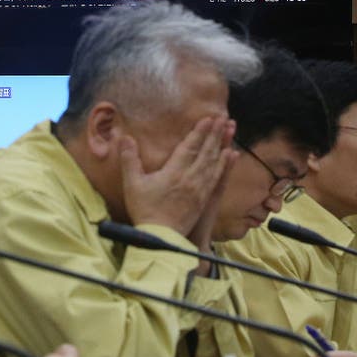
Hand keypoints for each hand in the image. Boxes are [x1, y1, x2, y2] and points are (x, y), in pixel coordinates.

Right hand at [120, 116, 234, 237]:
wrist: (162, 238)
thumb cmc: (144, 210)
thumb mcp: (132, 184)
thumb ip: (129, 159)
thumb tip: (125, 138)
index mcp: (174, 172)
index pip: (190, 147)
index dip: (200, 132)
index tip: (209, 118)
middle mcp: (191, 178)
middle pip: (207, 152)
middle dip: (215, 133)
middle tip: (224, 118)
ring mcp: (201, 189)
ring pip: (215, 162)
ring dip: (223, 144)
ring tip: (230, 130)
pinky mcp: (205, 199)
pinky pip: (218, 177)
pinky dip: (225, 164)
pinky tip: (231, 155)